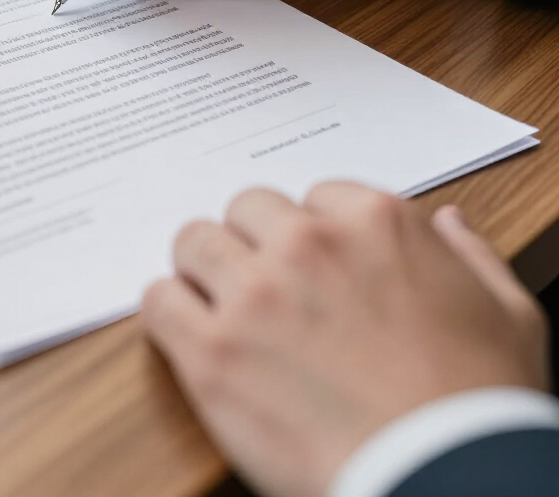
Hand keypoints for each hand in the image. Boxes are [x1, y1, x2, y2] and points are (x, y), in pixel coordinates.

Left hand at [142, 185, 548, 496]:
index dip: (307, 235)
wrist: (447, 484)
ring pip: (193, 242)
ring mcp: (254, 294)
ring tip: (220, 307)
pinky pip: (158, 300)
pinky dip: (167, 312)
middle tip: (261, 286)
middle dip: (251, 243)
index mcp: (373, 221)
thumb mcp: (507, 315)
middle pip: (244, 210)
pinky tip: (188, 333)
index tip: (310, 266)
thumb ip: (468, 255)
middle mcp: (306, 243)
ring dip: (204, 271)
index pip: (309, 197)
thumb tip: (446, 222)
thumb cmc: (480, 406)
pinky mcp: (212, 352)